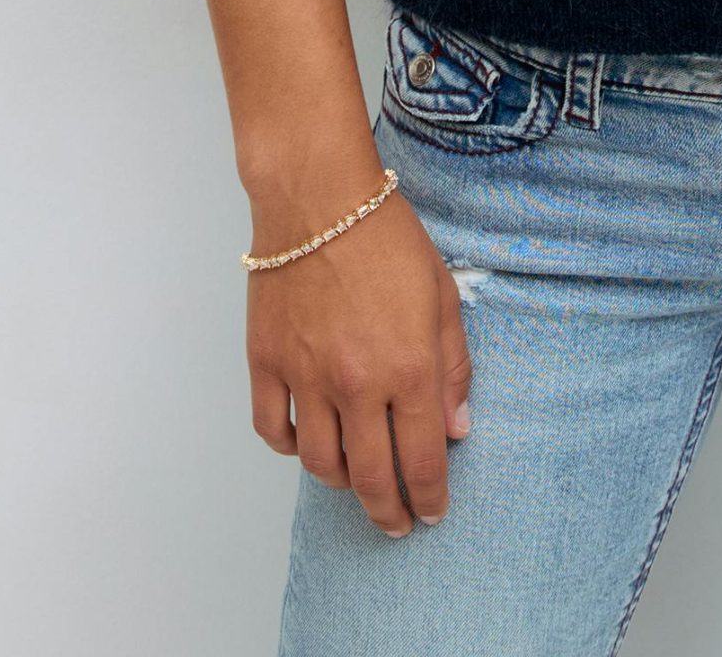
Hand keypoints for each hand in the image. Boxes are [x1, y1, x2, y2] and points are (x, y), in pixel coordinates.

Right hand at [245, 155, 472, 532]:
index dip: (430, 496)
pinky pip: (274, 430)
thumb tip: (456, 428)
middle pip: (371, 478)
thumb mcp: (441, 294)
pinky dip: (291, 448)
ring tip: (357, 480)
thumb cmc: (386, 237)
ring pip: (320, 464)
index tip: (433, 511)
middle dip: (389, 512)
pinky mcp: (266, 363)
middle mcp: (356, 383)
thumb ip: (453, 366)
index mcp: (408, 367)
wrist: (319, 198)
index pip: (422, 460)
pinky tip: (308, 444)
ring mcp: (306, 377)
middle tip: (398, 524)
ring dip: (342, 484)